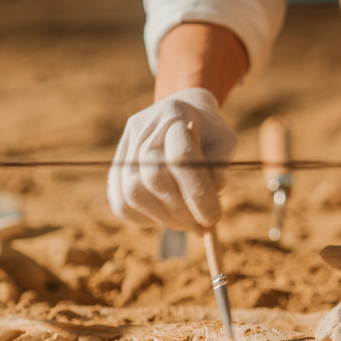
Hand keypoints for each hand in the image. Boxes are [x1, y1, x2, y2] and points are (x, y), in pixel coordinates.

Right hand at [107, 87, 237, 231]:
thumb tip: (213, 192)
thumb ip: (220, 166)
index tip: (214, 217)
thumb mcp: (225, 141)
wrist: (183, 113)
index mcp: (174, 115)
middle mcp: (143, 129)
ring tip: (187, 224)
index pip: (180, 158)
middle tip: (202, 227)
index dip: (197, 192)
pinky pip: (121, 202)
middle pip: (154, 177)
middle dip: (181, 211)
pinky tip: (166, 218)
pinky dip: (144, 218)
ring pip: (133, 193)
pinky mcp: (116, 167)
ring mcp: (125, 147)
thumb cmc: (209, 131)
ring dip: (164, 218)